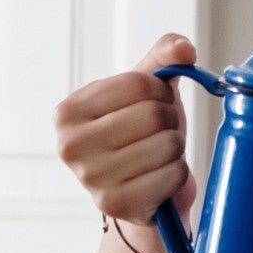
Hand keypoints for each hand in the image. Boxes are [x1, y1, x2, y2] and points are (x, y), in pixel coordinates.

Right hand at [53, 34, 197, 226]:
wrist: (143, 194)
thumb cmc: (142, 136)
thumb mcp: (148, 92)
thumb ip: (163, 59)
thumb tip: (184, 49)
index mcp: (68, 111)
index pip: (139, 83)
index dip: (160, 92)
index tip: (153, 105)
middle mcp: (69, 145)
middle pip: (154, 114)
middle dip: (170, 123)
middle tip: (158, 135)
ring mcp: (90, 178)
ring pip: (167, 145)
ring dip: (175, 149)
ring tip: (157, 157)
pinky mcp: (117, 204)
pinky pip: (172, 175)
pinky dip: (176, 175)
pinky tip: (158, 179)